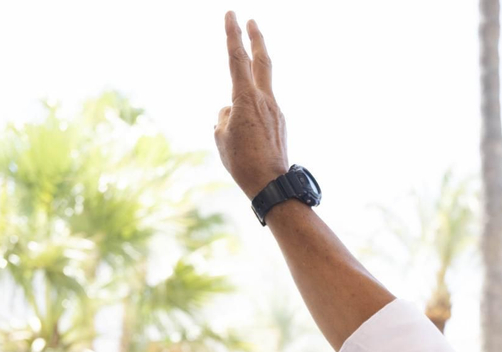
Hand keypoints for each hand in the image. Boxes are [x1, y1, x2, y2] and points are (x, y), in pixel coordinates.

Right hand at [214, 12, 288, 197]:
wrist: (271, 184)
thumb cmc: (242, 162)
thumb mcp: (222, 137)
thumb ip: (224, 116)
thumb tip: (230, 111)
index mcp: (246, 99)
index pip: (237, 59)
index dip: (233, 35)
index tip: (232, 15)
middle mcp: (264, 100)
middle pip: (261, 61)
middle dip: (255, 39)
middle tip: (251, 20)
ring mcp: (275, 110)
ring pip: (256, 95)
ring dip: (245, 102)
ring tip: (240, 137)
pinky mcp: (279, 122)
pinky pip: (259, 114)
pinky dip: (249, 120)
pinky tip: (248, 144)